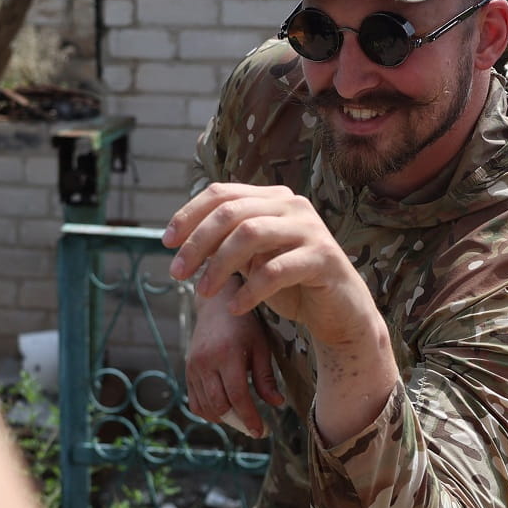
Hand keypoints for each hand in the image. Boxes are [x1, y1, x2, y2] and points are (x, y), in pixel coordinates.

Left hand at [164, 182, 382, 350]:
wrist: (339, 313)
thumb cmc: (291, 285)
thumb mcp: (252, 260)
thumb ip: (226, 244)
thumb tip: (181, 240)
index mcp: (274, 198)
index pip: (222, 193)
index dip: (189, 215)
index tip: (167, 243)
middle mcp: (293, 205)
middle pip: (232, 212)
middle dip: (197, 243)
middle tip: (177, 273)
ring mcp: (310, 230)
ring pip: (250, 234)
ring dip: (218, 265)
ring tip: (202, 292)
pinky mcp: (324, 258)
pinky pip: (276, 270)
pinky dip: (249, 291)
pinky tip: (235, 308)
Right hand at [185, 284, 283, 437]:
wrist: (216, 306)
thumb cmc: (244, 325)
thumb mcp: (260, 347)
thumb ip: (266, 377)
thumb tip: (276, 404)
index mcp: (226, 354)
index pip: (237, 396)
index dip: (249, 417)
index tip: (260, 431)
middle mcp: (205, 363)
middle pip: (219, 405)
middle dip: (238, 422)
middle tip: (254, 429)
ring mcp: (193, 367)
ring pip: (205, 407)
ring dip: (224, 419)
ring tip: (242, 419)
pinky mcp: (187, 371)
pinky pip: (195, 402)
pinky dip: (209, 412)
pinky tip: (225, 411)